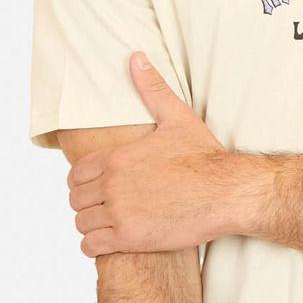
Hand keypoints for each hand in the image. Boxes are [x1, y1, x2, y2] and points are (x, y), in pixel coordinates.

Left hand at [67, 53, 239, 254]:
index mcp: (117, 158)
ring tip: (106, 225)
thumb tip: (135, 57)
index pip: (76, 174)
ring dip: (90, 225)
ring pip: (81, 223)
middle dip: (87, 203)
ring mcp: (119, 213)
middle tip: (103, 207)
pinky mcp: (130, 238)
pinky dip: (93, 245)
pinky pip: (91, 246)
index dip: (83, 181)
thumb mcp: (177, 118)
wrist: (227, 193)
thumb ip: (151, 88)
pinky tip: (108, 242)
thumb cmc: (205, 157)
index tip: (96, 187)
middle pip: (75, 199)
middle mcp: (112, 185)